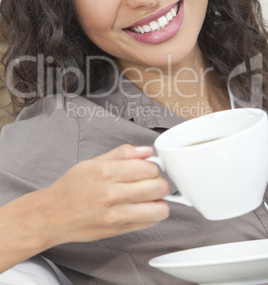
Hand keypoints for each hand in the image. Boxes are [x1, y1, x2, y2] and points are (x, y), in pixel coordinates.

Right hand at [41, 144, 169, 245]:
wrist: (52, 215)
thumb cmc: (71, 188)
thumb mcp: (92, 162)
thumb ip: (122, 154)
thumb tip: (146, 151)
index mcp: (106, 172)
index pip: (147, 168)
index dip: (152, 167)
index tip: (147, 168)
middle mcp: (112, 194)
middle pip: (158, 187)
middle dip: (159, 182)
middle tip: (150, 181)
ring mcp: (116, 216)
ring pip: (160, 209)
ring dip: (159, 201)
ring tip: (149, 197)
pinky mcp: (119, 231)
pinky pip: (150, 223)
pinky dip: (152, 215)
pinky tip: (142, 208)